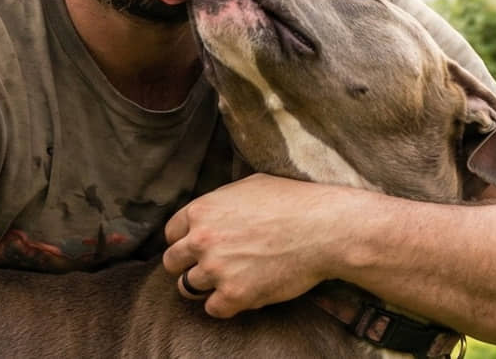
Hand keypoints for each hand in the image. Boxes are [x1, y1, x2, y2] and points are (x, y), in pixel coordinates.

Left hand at [162, 173, 362, 317]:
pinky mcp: (235, 294)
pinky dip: (223, 305)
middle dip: (186, 265)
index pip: (171, 234)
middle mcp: (201, 240)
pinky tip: (239, 295)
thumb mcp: (247, 187)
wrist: (323, 228)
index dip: (184, 241)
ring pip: (188, 287)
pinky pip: (213, 309)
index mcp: (201, 211)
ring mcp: (216, 269)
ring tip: (225, 281)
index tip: (196, 248)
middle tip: (206, 267)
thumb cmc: (291, 202)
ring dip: (205, 286)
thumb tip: (213, 211)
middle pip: (172, 262)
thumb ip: (220, 203)